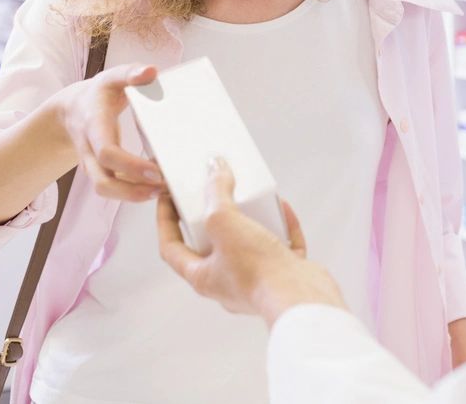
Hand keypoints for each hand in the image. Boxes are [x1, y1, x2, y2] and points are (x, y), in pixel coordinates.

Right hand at [54, 62, 163, 201]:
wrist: (72, 109)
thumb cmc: (99, 93)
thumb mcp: (112, 77)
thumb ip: (131, 73)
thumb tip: (151, 71)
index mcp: (94, 125)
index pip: (107, 152)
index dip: (130, 166)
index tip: (156, 171)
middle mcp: (90, 150)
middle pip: (103, 182)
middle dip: (132, 191)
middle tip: (164, 188)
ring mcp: (93, 164)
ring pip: (106, 190)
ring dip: (134, 196)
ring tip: (165, 191)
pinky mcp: (100, 171)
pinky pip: (113, 188)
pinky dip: (133, 191)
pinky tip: (157, 186)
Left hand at [157, 157, 346, 324]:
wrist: (300, 297)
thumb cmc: (256, 270)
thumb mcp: (225, 222)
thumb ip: (216, 193)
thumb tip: (214, 168)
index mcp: (202, 277)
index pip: (172, 247)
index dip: (166, 221)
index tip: (168, 197)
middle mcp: (226, 282)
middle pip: (212, 244)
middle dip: (215, 217)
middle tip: (216, 192)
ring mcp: (257, 281)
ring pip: (248, 245)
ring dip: (251, 219)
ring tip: (252, 196)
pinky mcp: (283, 276)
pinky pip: (279, 247)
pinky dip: (281, 226)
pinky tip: (283, 208)